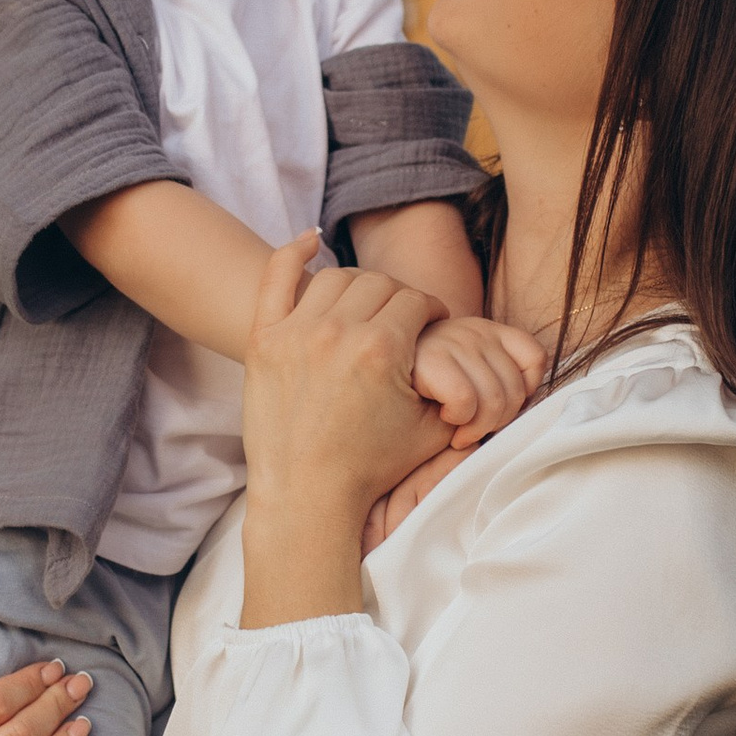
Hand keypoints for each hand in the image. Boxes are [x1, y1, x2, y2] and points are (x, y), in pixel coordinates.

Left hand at [237, 238, 458, 628]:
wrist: (307, 495)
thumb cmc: (371, 467)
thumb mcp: (431, 430)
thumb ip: (457, 385)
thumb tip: (471, 352)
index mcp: (382, 350)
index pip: (416, 302)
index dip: (431, 311)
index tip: (432, 323)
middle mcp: (337, 333)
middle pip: (379, 284)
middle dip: (399, 297)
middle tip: (403, 317)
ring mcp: (295, 333)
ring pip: (336, 277)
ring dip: (359, 285)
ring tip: (368, 303)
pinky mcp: (263, 341)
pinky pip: (275, 277)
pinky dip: (293, 253)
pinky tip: (310, 240)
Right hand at [408, 311, 544, 448]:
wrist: (371, 387)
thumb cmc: (422, 392)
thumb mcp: (468, 378)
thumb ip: (498, 383)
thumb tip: (531, 404)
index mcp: (487, 330)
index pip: (535, 355)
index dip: (525, 391)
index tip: (497, 409)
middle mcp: (473, 329)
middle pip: (516, 388)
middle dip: (497, 422)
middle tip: (473, 430)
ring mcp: (452, 341)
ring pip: (495, 399)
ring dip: (478, 428)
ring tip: (458, 431)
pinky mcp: (430, 359)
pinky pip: (467, 400)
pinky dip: (460, 420)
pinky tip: (441, 417)